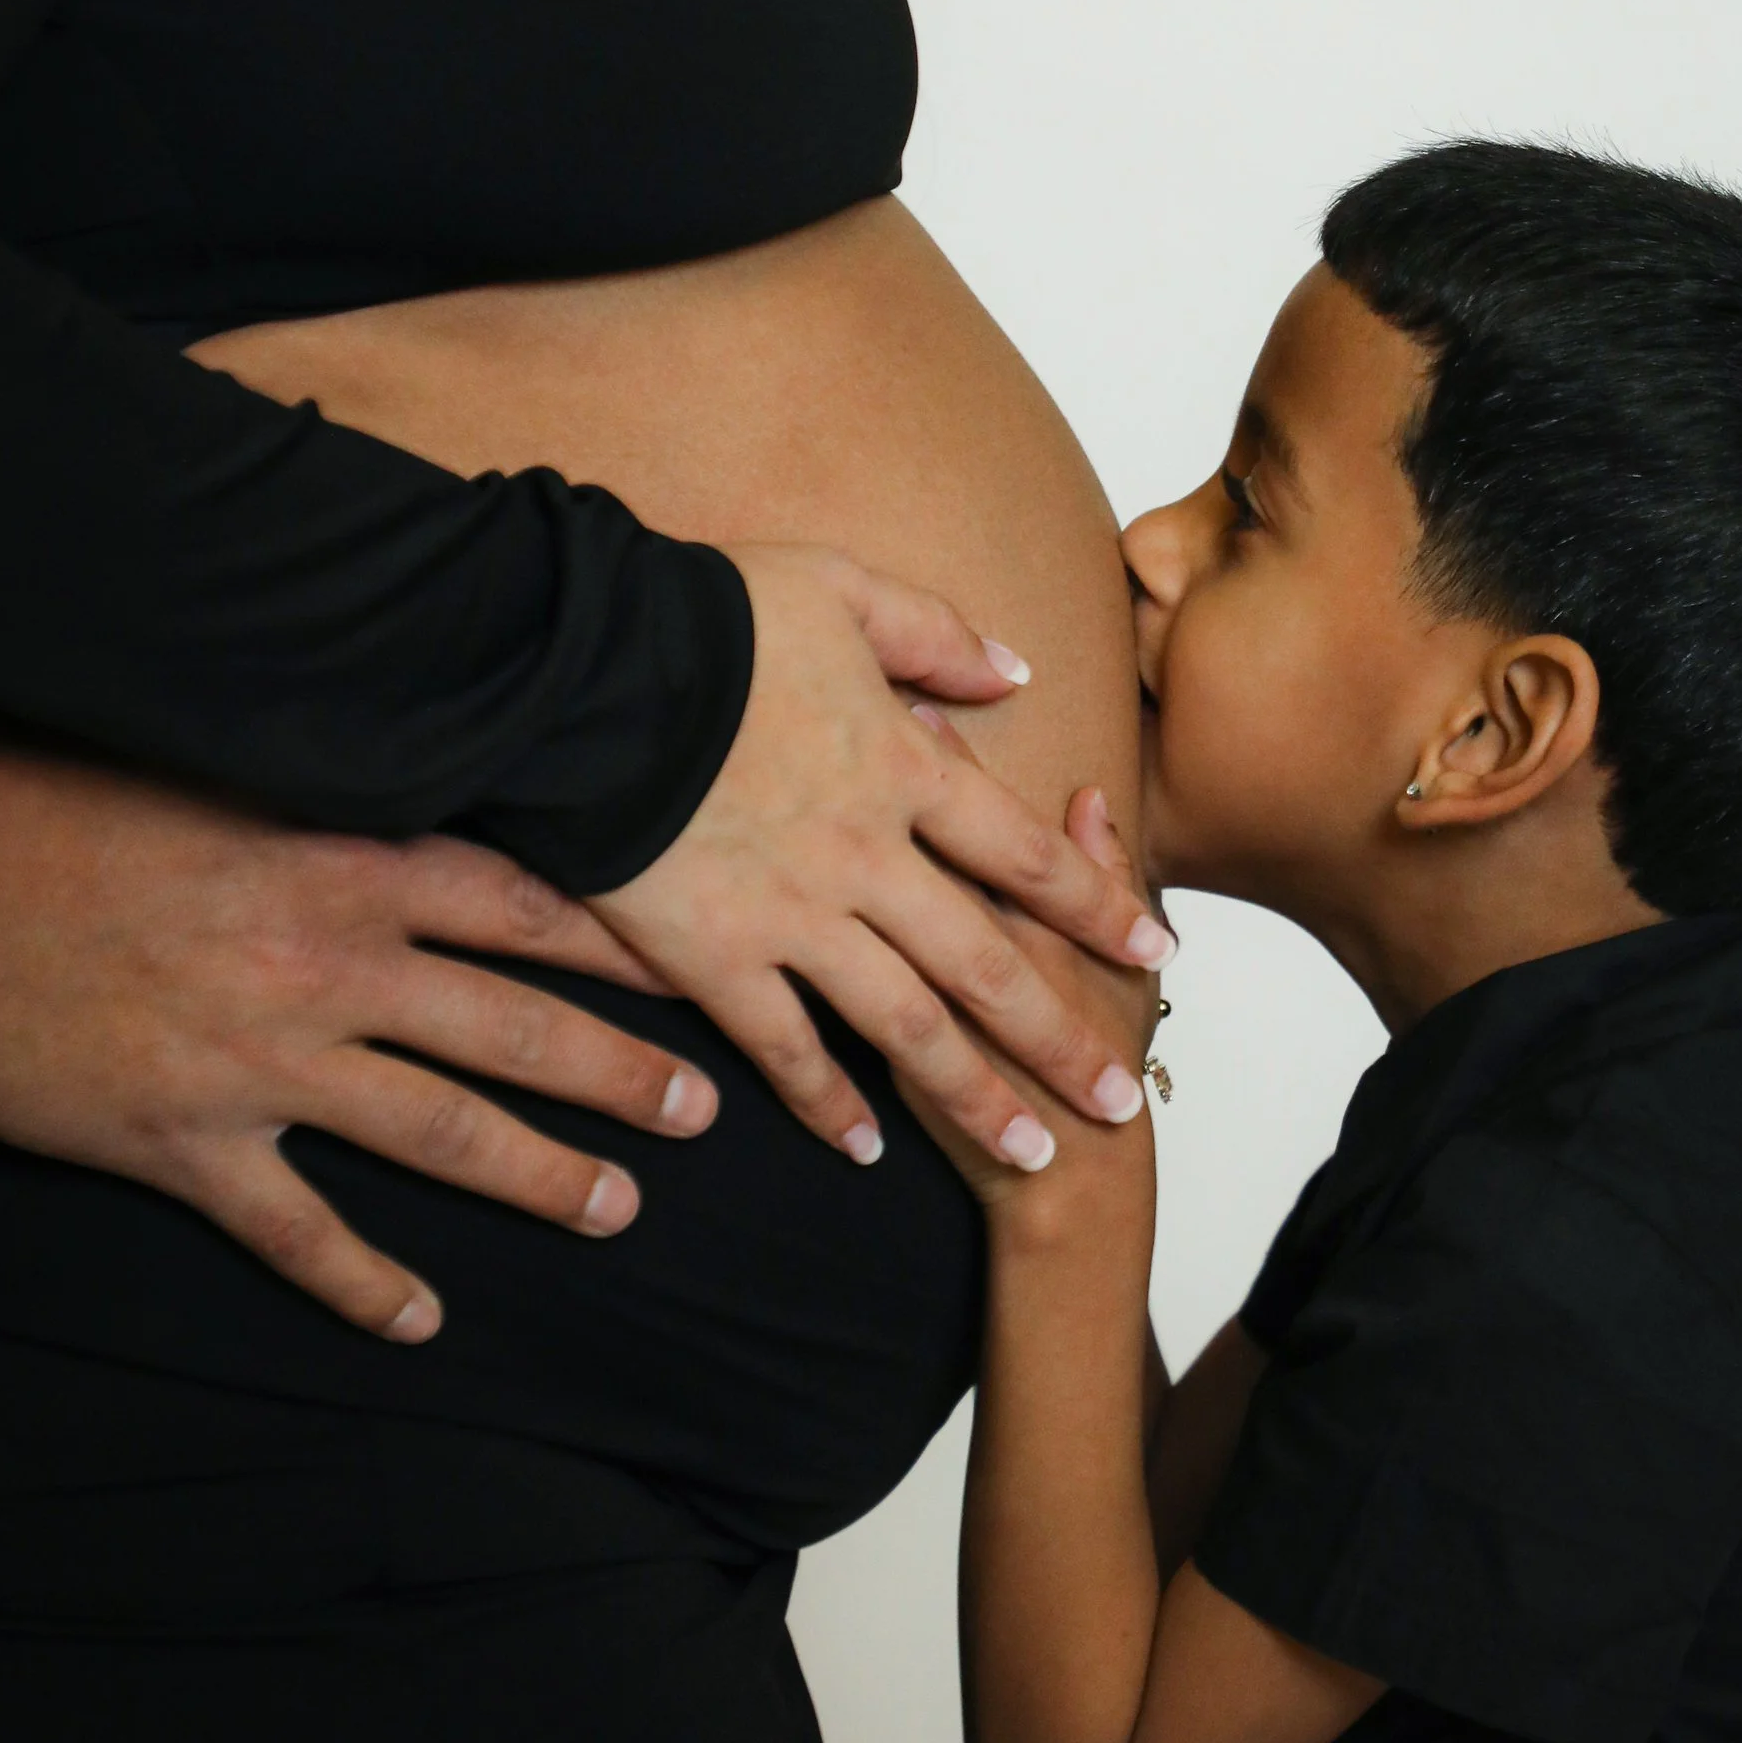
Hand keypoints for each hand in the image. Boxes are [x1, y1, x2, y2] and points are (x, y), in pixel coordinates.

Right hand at [0, 736, 724, 1343]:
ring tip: (618, 1207)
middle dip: (618, 1073)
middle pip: (510, 1027)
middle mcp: (323, 965)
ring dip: (539, 1175)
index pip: (523, 905)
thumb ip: (343, 807)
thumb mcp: (232, 781)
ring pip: (437, 1131)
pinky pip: (296, 1230)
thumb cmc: (80, 808)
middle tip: (705, 1111)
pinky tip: (423, 1320)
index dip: (622, 945)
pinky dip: (364, 1282)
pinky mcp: (180, 1142)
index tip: (702, 969)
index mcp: (343, 863)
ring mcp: (258, 1062)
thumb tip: (451, 799)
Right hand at [593, 547, 1174, 1175]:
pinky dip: (824, 1101)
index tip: (1156, 953)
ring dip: (972, 1094)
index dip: (1097, 907)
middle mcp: (866, 858)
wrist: (585, 667)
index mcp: (903, 770)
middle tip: (1120, 1102)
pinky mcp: (711, 958)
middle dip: (1061, 1039)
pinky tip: (865, 1147)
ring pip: (904, 1025)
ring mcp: (792, 917)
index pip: (1026, 854)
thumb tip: (1017, 672)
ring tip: (1029, 1152)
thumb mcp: (843, 590)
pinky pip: (782, 1046)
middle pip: (987, 964)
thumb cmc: (710, 614)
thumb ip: (936, 636)